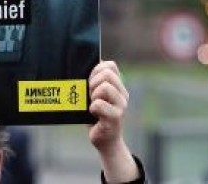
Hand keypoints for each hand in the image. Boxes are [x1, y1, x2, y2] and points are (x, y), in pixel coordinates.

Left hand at [88, 60, 138, 182]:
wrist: (105, 141)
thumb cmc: (96, 116)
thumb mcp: (95, 95)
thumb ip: (94, 81)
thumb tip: (85, 65)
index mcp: (118, 86)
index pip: (110, 65)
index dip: (96, 70)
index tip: (90, 82)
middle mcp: (123, 94)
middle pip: (107, 74)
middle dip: (93, 83)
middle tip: (91, 96)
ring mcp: (121, 106)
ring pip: (104, 87)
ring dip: (93, 96)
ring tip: (93, 105)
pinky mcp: (115, 118)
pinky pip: (98, 104)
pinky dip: (92, 108)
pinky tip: (94, 115)